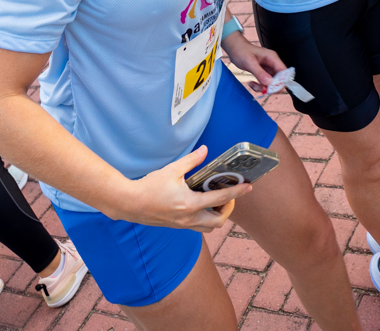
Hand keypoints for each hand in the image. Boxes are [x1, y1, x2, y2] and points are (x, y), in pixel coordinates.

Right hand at [119, 146, 250, 229]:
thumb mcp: (172, 170)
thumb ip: (191, 161)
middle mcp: (189, 218)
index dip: (237, 192)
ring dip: (218, 216)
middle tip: (231, 195)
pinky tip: (204, 204)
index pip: (220, 198)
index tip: (248, 187)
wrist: (130, 204)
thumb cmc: (150, 187)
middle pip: (219, 221)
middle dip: (229, 209)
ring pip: (209, 227)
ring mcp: (183, 224)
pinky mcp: (178, 226)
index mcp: (189, 204)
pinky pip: (199, 227)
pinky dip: (206, 218)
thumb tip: (205, 150)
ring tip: (218, 200)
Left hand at [222, 32, 286, 92]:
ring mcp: (268, 69)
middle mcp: (272, 64)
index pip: (284, 72)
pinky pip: (265, 83)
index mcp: (272, 58)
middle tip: (261, 89)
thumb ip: (260, 73)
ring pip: (272, 83)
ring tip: (252, 84)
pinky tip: (251, 83)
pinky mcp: (263, 73)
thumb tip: (270, 83)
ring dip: (263, 88)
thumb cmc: (242, 51)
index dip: (281, 82)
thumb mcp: (249, 62)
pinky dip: (259, 86)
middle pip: (279, 80)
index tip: (272, 88)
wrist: (235, 49)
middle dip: (271, 87)